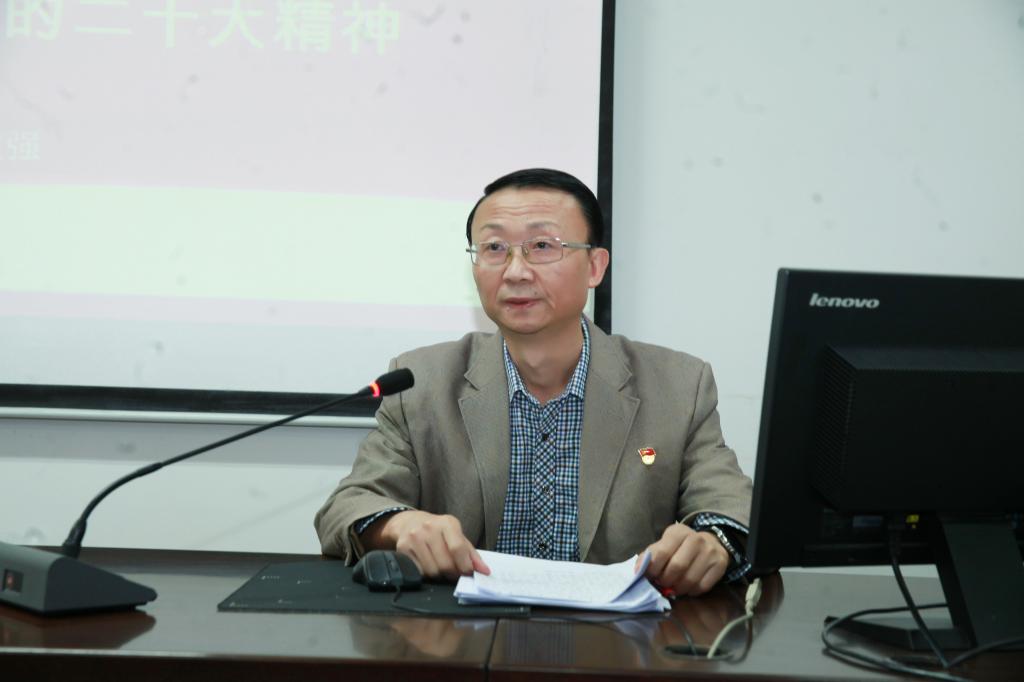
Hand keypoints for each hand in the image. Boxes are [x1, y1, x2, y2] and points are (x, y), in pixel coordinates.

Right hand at [367, 510, 489, 581]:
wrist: (410, 522)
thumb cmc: (438, 531)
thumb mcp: (457, 535)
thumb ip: (471, 554)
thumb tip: (484, 571)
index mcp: (447, 523)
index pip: (458, 548)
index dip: (465, 566)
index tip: (468, 573)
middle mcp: (429, 528)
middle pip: (445, 564)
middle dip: (453, 574)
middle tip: (454, 574)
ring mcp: (414, 537)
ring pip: (432, 571)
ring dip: (439, 576)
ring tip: (440, 568)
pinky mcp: (402, 548)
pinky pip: (419, 572)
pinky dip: (426, 574)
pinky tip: (428, 565)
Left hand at [637, 523, 728, 596]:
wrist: (710, 542)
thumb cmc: (681, 546)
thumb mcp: (665, 543)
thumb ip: (651, 555)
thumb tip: (637, 571)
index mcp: (678, 532)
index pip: (662, 552)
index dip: (652, 568)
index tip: (648, 576)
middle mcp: (696, 539)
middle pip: (677, 567)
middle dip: (665, 580)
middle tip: (661, 583)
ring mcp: (710, 552)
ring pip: (690, 580)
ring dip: (677, 588)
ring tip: (672, 587)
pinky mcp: (720, 565)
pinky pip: (702, 587)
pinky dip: (691, 592)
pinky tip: (686, 587)